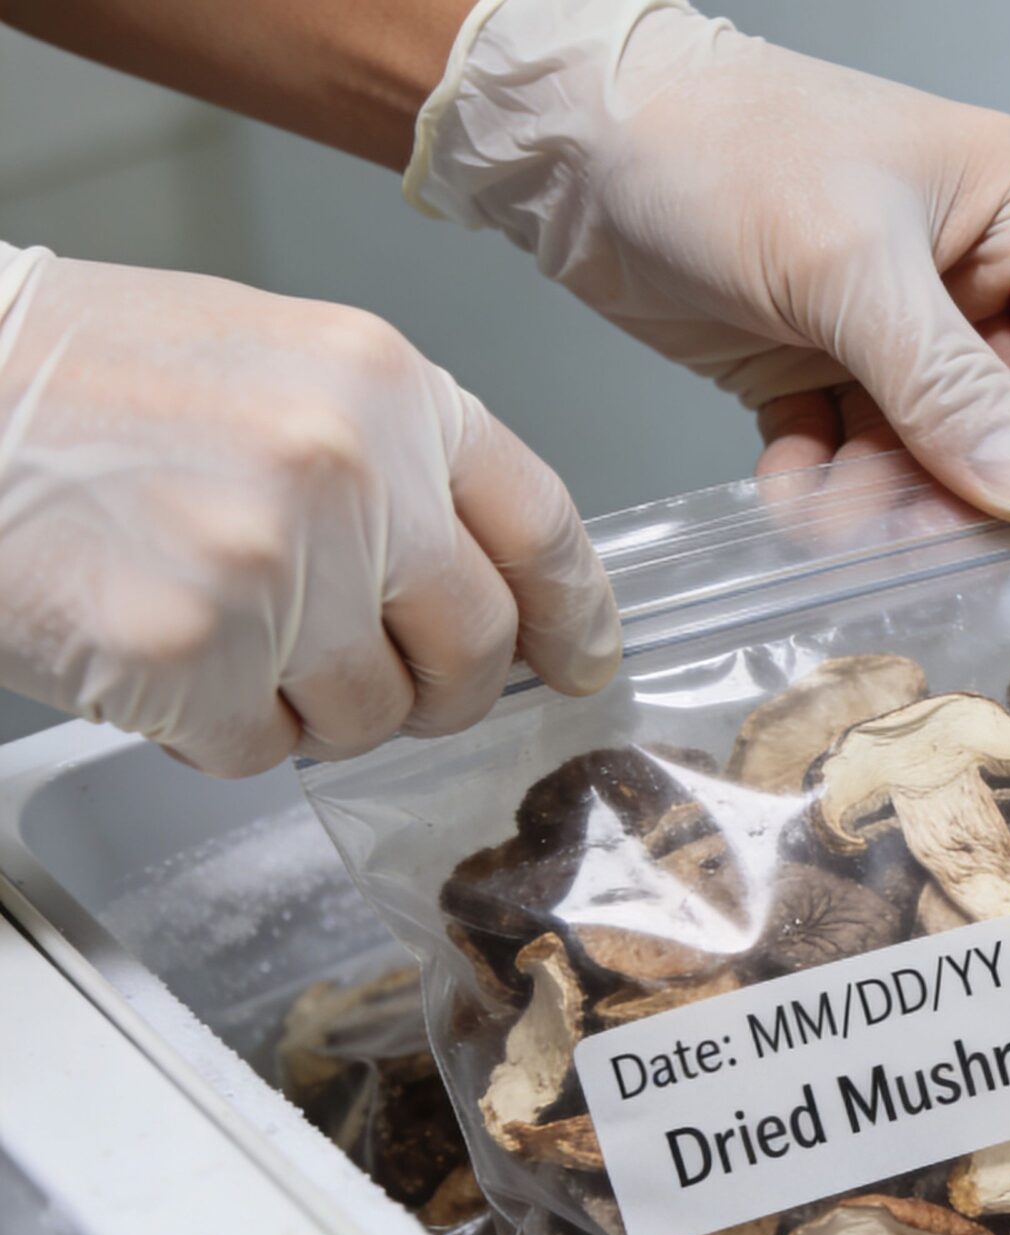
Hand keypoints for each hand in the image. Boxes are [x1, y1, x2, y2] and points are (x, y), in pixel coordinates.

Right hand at [0, 246, 621, 775]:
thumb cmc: (83, 377)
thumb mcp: (277, 364)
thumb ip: (393, 461)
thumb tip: (475, 579)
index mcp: (391, 389)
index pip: (539, 527)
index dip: (574, 614)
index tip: (582, 662)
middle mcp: (357, 474)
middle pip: (474, 648)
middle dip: (438, 691)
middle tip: (379, 683)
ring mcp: (280, 567)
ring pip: (371, 716)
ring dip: (309, 707)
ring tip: (223, 630)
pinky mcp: (196, 655)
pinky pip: (259, 750)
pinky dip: (215, 730)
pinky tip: (160, 656)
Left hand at [408, 0, 1009, 522]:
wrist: (570, 138)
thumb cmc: (713, 140)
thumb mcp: (845, 262)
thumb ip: (946, 385)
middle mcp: (963, 273)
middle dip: (965, 486)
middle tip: (926, 544)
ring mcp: (888, 326)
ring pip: (929, 453)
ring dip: (888, 503)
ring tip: (835, 522)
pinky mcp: (816, 366)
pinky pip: (852, 459)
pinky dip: (826, 489)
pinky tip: (790, 489)